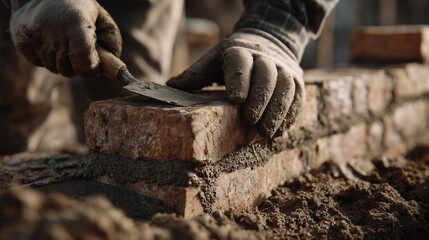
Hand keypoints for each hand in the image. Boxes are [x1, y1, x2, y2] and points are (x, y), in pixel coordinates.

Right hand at [9, 0, 121, 77]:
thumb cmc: (82, 11)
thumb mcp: (104, 21)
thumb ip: (112, 45)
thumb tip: (114, 72)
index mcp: (75, 24)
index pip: (84, 63)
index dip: (91, 69)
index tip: (93, 64)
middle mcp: (52, 30)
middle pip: (68, 70)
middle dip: (77, 65)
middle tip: (78, 48)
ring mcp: (34, 37)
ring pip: (54, 68)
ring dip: (62, 61)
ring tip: (63, 40)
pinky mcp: (21, 42)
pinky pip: (40, 63)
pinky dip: (47, 57)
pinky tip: (49, 40)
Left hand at [167, 29, 305, 137]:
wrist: (268, 42)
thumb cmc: (233, 58)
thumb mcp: (213, 60)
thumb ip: (195, 74)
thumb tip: (169, 88)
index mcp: (241, 51)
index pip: (242, 64)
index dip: (240, 80)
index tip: (236, 99)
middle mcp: (266, 57)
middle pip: (267, 76)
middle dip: (261, 100)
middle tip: (252, 122)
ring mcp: (285, 68)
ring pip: (286, 88)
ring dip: (278, 111)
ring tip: (266, 133)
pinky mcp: (297, 79)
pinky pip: (298, 96)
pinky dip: (291, 114)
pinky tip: (280, 130)